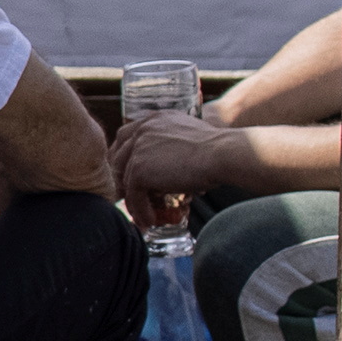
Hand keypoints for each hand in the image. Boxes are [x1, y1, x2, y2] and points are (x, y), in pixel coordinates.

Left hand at [111, 113, 243, 227]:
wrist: (222, 154)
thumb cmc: (216, 151)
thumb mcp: (187, 140)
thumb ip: (170, 146)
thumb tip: (165, 170)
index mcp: (154, 120)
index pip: (126, 137)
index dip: (124, 157)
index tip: (128, 176)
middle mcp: (142, 130)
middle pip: (119, 157)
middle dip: (122, 179)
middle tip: (129, 198)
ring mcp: (138, 149)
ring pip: (126, 180)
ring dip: (133, 200)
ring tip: (142, 215)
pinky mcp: (138, 169)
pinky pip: (133, 195)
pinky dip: (140, 210)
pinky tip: (150, 220)